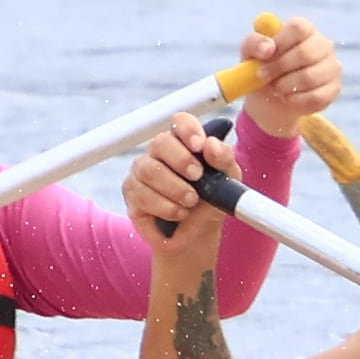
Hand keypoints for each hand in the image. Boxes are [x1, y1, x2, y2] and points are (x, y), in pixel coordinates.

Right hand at [124, 120, 237, 251]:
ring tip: (191, 202)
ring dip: (175, 188)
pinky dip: (165, 206)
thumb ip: (224, 159)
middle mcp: (159, 152)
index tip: (200, 145)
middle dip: (181, 160)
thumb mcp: (227, 181)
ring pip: (149, 169)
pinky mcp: (132, 193)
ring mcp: (142, 171)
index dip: (188, 130)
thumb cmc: (210, 202)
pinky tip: (178, 213)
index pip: (180, 122)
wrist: (197, 236)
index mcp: (184, 143)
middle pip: (160, 142)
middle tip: (198, 177)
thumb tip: (211, 144)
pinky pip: (142, 193)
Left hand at [233, 14, 343, 139]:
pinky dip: (295, 100)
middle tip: (262, 76)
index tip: (265, 56)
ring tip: (275, 88)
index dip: (280, 42)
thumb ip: (254, 43)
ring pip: (310, 77)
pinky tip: (288, 98)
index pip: (299, 28)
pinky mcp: (334, 88)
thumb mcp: (251, 52)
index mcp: (304, 29)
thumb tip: (268, 48)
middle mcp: (323, 44)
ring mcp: (332, 66)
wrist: (271, 97)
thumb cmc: (264, 66)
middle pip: (306, 53)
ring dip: (285, 86)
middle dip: (279, 67)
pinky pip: (316, 97)